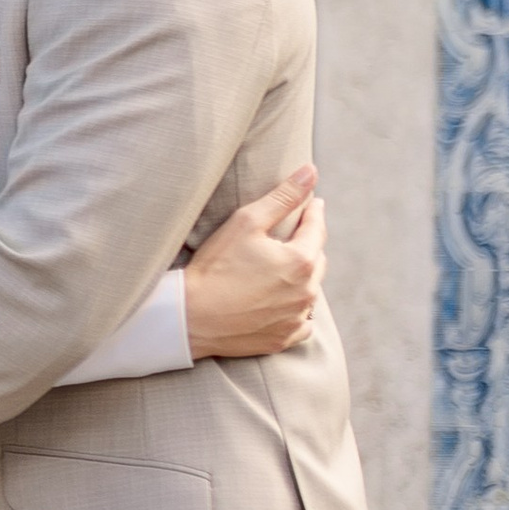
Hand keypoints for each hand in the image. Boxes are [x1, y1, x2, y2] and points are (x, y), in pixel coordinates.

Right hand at [184, 167, 325, 360]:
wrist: (190, 318)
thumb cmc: (215, 266)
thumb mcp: (246, 222)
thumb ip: (283, 196)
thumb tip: (312, 171)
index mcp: (301, 260)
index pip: (317, 227)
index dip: (313, 211)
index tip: (311, 203)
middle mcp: (306, 292)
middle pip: (317, 258)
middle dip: (308, 243)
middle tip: (294, 234)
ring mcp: (296, 318)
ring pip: (311, 290)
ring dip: (303, 277)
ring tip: (284, 267)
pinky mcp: (283, 338)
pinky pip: (302, 323)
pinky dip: (297, 310)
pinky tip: (283, 302)